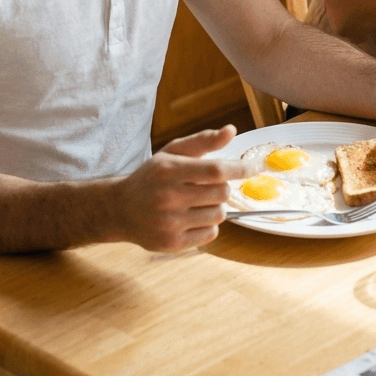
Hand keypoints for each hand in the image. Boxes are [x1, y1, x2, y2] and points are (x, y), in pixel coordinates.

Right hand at [114, 125, 244, 252]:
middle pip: (222, 193)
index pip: (216, 170)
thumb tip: (231, 130)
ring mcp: (169, 223)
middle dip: (222, 188)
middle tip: (208, 187)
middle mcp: (167, 197)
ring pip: (219, 214)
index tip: (255, 167)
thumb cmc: (152, 177)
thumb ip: (203, 141)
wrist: (120, 209)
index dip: (240, 168)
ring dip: (215, 207)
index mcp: (168, 170)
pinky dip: (208, 225)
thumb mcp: (172, 153)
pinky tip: (191, 218)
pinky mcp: (172, 244)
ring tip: (197, 202)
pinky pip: (210, 234)